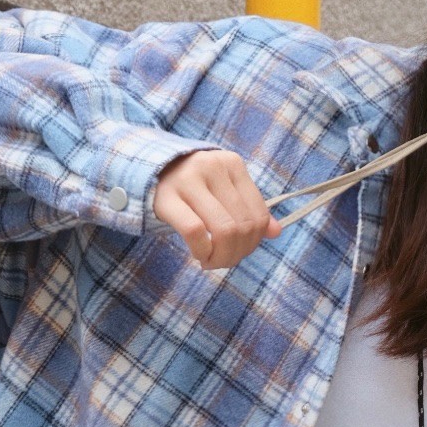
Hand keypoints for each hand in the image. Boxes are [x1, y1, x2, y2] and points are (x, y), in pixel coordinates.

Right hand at [152, 148, 281, 268]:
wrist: (150, 172)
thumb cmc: (192, 187)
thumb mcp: (223, 191)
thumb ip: (248, 209)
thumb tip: (276, 232)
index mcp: (232, 164)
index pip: (259, 214)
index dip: (253, 242)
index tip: (239, 252)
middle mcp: (213, 167)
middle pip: (242, 225)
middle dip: (236, 253)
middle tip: (222, 261)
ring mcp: (189, 180)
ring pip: (223, 230)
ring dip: (221, 256)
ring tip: (211, 261)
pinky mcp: (167, 197)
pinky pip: (194, 231)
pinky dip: (202, 250)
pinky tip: (199, 255)